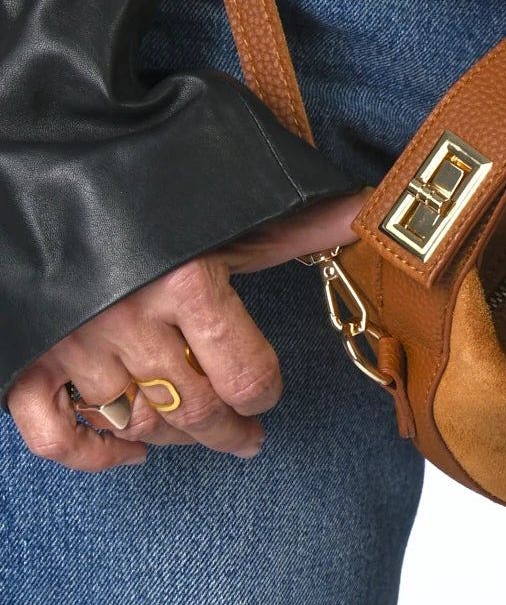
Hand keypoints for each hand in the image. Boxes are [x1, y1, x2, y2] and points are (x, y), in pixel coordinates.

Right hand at [7, 187, 369, 470]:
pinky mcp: (28, 354)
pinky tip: (128, 452)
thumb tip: (372, 210)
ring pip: (136, 423)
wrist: (59, 151)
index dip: (266, 393)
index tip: (269, 394)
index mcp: (189, 282)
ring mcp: (74, 342)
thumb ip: (302, 223)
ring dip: (175, 438)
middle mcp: (130, 319)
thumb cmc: (161, 175)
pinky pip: (52, 432)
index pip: (245, 374)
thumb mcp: (235, 204)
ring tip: (200, 431)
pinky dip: (90, 454)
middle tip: (248, 436)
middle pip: (194, 408)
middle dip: (229, 429)